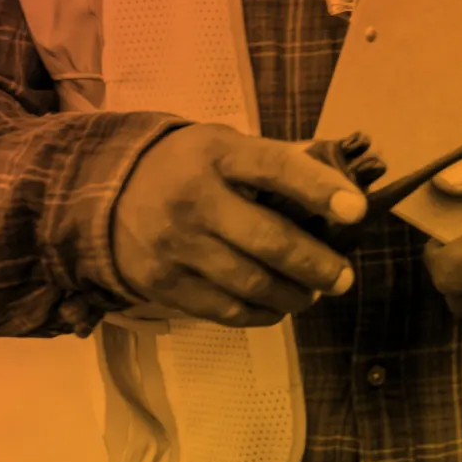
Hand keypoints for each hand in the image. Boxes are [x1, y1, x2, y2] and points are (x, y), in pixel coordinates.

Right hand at [107, 126, 364, 325]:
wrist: (104, 196)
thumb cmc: (183, 168)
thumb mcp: (221, 147)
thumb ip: (274, 164)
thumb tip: (343, 189)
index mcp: (216, 155)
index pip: (275, 168)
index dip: (319, 189)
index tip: (356, 209)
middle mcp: (194, 199)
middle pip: (270, 241)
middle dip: (318, 265)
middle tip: (342, 277)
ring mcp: (175, 246)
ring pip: (253, 285)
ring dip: (294, 295)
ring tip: (309, 293)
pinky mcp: (163, 284)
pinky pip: (226, 311)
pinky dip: (261, 314)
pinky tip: (274, 305)